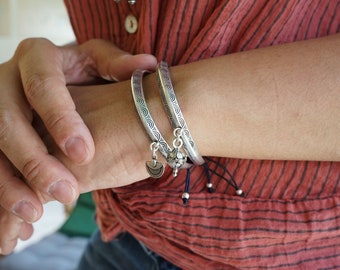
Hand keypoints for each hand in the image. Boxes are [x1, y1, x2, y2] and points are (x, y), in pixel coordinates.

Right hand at [0, 38, 155, 253]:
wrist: (56, 81)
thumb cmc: (82, 71)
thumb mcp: (97, 62)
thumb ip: (117, 65)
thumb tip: (149, 65)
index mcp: (35, 57)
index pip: (42, 85)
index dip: (60, 119)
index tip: (84, 154)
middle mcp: (6, 81)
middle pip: (7, 122)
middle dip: (34, 161)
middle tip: (65, 194)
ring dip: (10, 186)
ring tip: (34, 215)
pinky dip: (3, 196)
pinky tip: (16, 225)